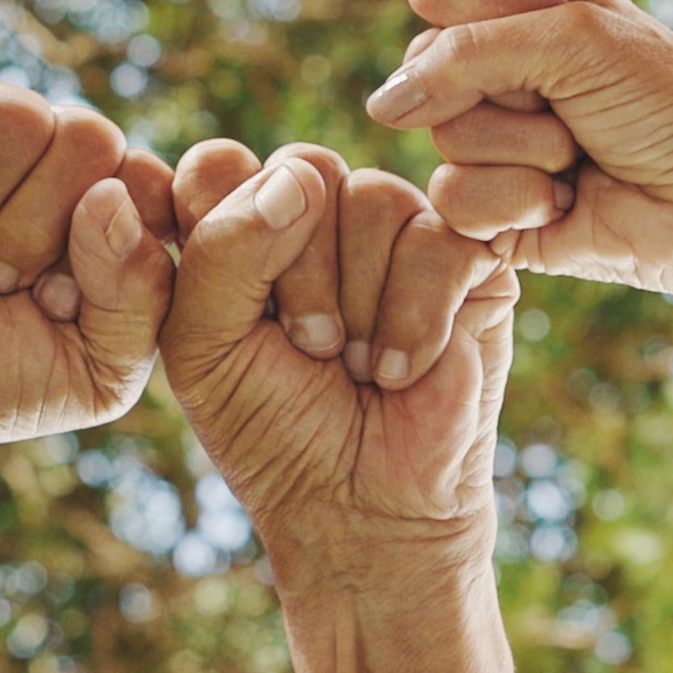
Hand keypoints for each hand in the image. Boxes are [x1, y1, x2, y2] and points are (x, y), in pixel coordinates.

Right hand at [0, 61, 176, 469]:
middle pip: (90, 138)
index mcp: (108, 205)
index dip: (105, 248)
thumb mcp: (96, 372)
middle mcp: (53, 149)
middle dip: (32, 232)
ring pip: (18, 116)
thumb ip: (140, 297)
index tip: (54, 303)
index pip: (150, 180)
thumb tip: (110, 197)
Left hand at [159, 143, 516, 583]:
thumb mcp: (204, 347)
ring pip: (374, 197)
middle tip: (309, 349)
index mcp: (242, 223)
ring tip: (357, 364)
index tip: (233, 313)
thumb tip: (300, 176)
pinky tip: (402, 369)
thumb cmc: (272, 428)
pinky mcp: (468, 259)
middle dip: (299, 275)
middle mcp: (320, 211)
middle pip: (303, 169)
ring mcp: (396, 230)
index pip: (220, 165)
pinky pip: (440, 238)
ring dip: (359, 303)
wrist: (363, 507)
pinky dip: (415, 317)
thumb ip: (220, 251)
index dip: (223, 227)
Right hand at [363, 0, 672, 363]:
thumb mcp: (580, 38)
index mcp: (527, 3)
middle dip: (510, 87)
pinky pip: (452, 196)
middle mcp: (498, 67)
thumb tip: (380, 107)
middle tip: (575, 102)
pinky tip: (564, 204)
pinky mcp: (486, 209)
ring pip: (441, 133)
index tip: (547, 25)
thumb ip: (470, 51)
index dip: (477, 9)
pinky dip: (515, 201)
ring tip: (579, 154)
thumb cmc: (671, 108)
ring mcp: (489, 137)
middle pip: (429, 63)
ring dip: (523, 148)